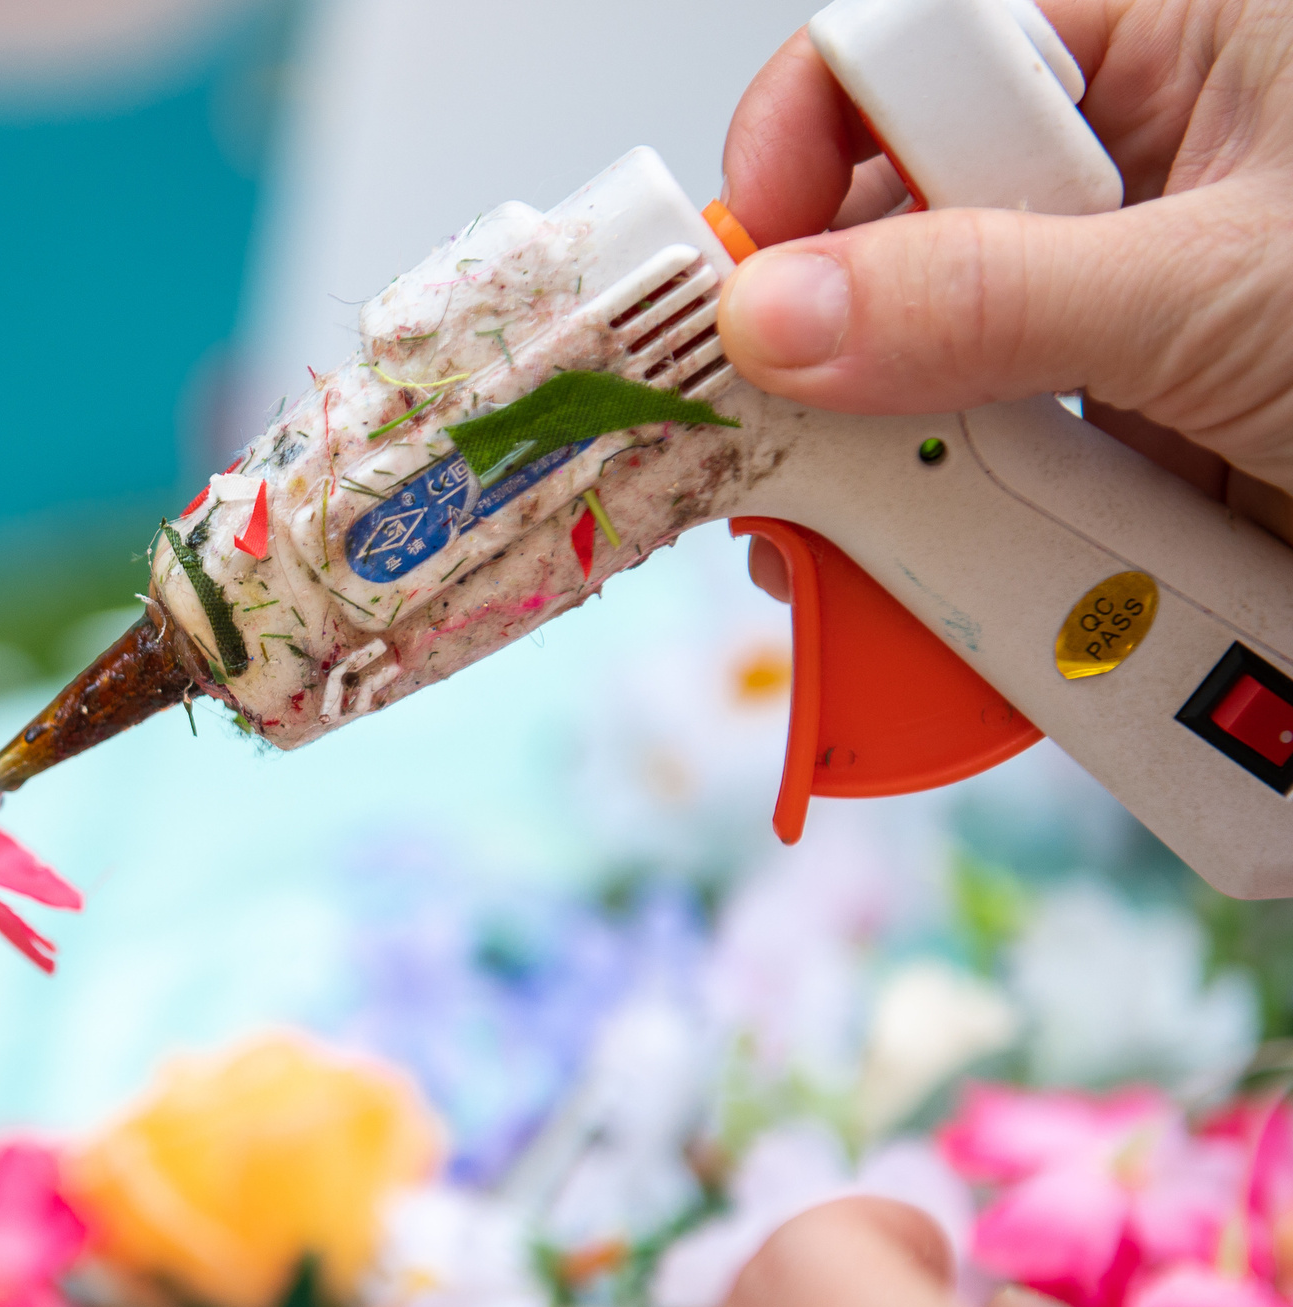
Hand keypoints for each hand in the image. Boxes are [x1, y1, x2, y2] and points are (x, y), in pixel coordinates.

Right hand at [717, 0, 1292, 597]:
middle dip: (819, 352)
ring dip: (877, 475)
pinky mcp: (1127, 446)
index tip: (738, 276)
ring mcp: (1120, 320)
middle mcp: (1133, 174)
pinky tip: (924, 599)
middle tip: (756, 441)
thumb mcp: (1221, 296)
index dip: (801, 150)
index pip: (910, 55)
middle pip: (887, 233)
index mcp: (1174, 49)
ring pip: (922, 376)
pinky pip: (986, 482)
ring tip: (842, 553)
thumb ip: (982, 296)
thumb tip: (774, 313)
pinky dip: (947, 551)